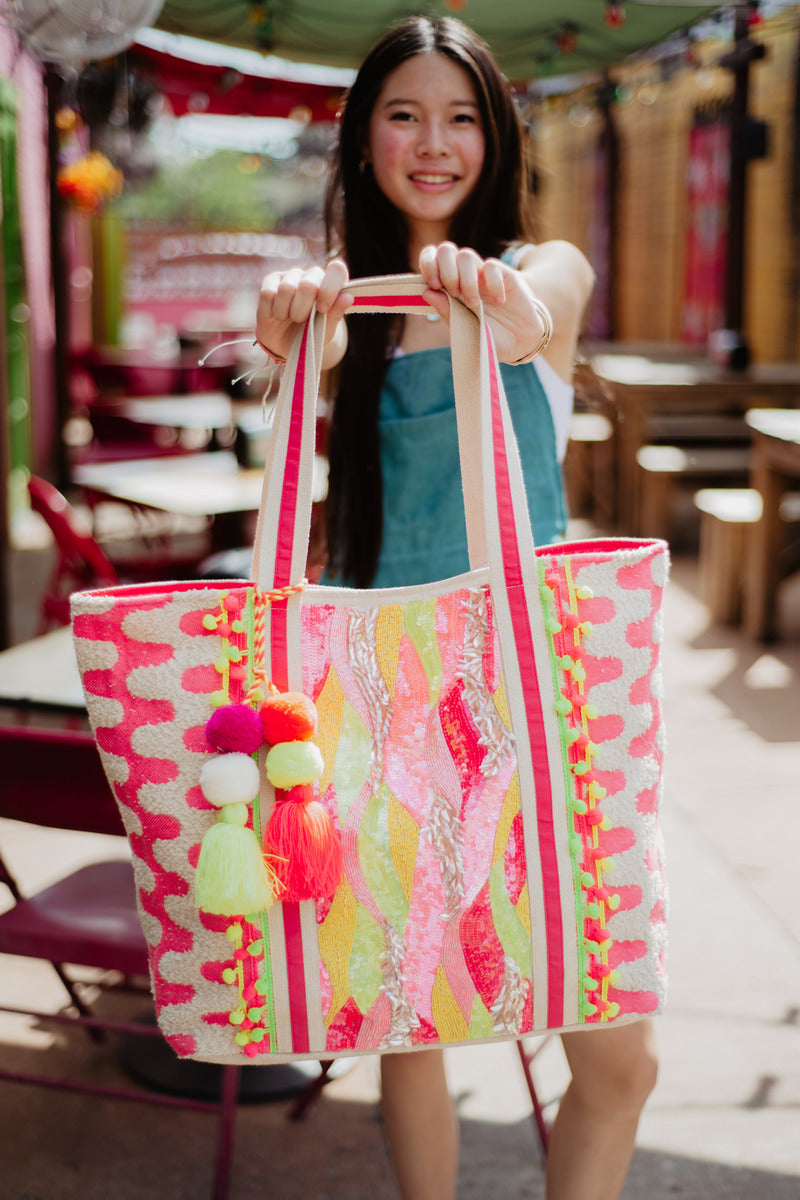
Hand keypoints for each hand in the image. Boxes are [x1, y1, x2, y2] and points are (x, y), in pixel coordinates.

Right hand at [256, 259, 352, 362]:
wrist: (285, 345)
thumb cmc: (310, 336)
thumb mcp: (325, 330)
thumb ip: (336, 314)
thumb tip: (348, 297)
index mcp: (331, 284)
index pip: (336, 270)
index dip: (329, 290)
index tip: (322, 309)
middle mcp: (312, 275)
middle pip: (309, 283)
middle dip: (303, 309)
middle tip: (300, 320)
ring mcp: (291, 276)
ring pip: (287, 288)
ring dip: (286, 312)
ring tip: (288, 318)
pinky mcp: (271, 280)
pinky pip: (269, 293)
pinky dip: (272, 311)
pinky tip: (276, 315)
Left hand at [418, 242, 548, 363]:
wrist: (519, 341)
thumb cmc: (487, 335)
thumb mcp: (464, 328)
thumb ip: (446, 310)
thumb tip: (426, 292)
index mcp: (448, 286)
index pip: (431, 259)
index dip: (428, 265)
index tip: (434, 285)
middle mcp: (463, 275)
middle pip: (446, 250)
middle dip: (446, 271)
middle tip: (455, 293)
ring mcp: (482, 274)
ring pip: (466, 255)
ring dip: (466, 280)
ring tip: (474, 304)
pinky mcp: (503, 273)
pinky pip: (491, 265)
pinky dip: (492, 283)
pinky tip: (499, 301)